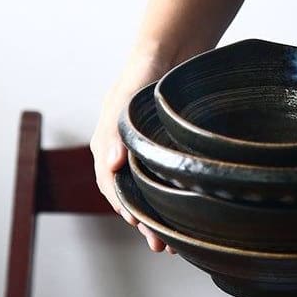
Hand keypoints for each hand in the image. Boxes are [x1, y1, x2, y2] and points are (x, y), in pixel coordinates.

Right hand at [90, 51, 175, 252]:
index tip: (138, 226)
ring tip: (174, 242)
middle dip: (143, 222)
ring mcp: (145, 152)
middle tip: (160, 245)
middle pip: (129, 195)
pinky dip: (172, 201)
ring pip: (148, 193)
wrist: (172, 51)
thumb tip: (110, 166)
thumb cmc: (145, 71)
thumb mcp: (127, 97)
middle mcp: (124, 152)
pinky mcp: (166, 150)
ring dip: (158, 217)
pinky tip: (188, 217)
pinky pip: (165, 181)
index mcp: (108, 142)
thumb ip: (116, 130)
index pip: (111, 183)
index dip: (124, 206)